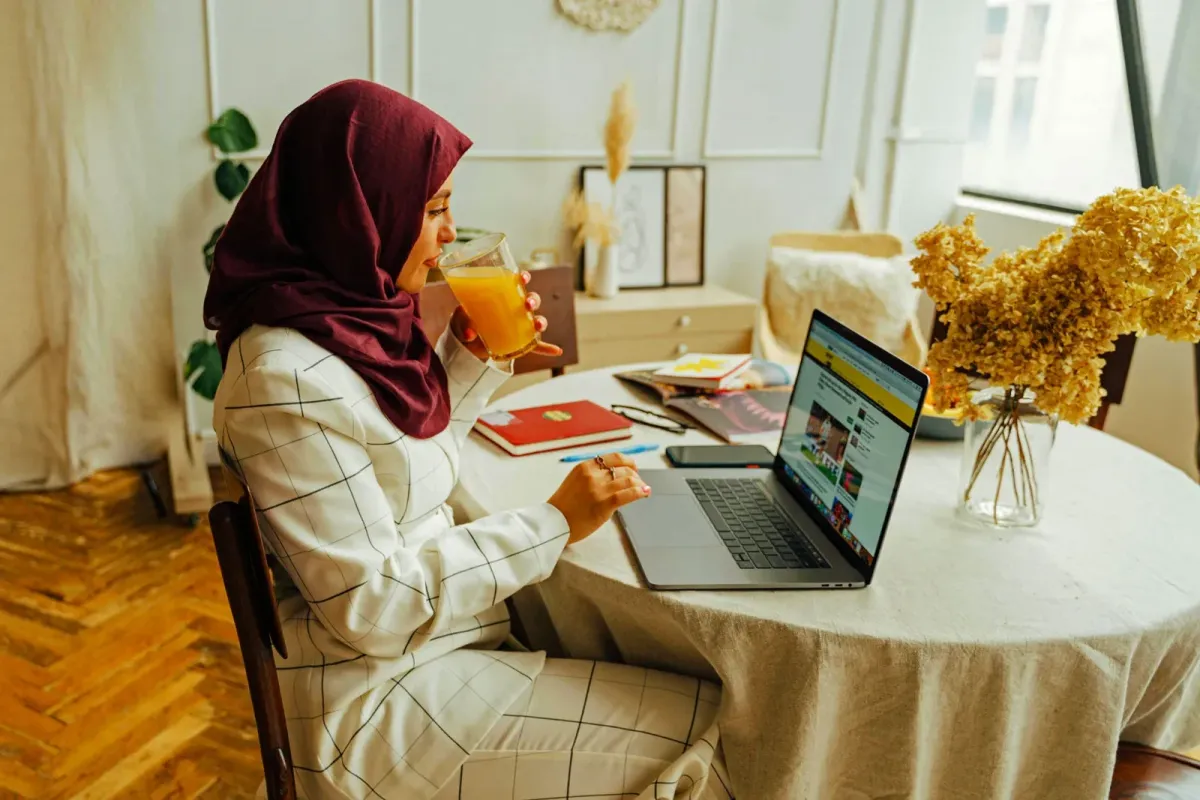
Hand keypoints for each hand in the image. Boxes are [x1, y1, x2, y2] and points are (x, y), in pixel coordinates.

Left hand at [450, 271, 564, 360]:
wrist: (465, 344)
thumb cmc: (464, 324)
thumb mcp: (459, 321)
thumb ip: (463, 324)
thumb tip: (469, 334)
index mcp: (502, 296)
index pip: (516, 283)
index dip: (523, 278)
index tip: (523, 277)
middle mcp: (514, 309)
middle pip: (531, 300)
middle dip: (534, 300)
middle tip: (528, 304)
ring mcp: (518, 326)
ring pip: (536, 320)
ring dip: (541, 321)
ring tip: (538, 325)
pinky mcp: (519, 343)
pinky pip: (536, 345)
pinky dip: (546, 348)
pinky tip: (556, 351)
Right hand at [547, 453, 650, 543]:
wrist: (554, 523)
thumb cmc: (564, 507)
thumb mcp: (576, 482)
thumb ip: (593, 477)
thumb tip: (616, 478)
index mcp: (585, 467)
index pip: (614, 457)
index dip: (628, 462)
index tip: (633, 469)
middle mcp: (592, 475)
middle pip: (624, 468)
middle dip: (636, 475)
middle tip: (639, 483)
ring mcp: (598, 489)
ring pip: (628, 480)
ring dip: (640, 484)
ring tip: (644, 490)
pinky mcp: (604, 503)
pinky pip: (627, 494)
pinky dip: (640, 492)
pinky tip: (645, 493)